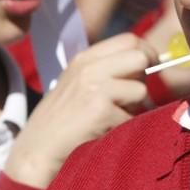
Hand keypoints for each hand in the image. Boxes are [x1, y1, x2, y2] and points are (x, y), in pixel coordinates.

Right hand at [4, 33, 156, 187]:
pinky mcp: (101, 111)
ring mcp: (95, 88)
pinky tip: (103, 131)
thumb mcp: (77, 82)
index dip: (147, 52)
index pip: (130, 40)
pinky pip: (131, 117)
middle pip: (140, 57)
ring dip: (133, 108)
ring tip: (111, 117)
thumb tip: (145, 62)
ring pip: (141, 90)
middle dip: (145, 78)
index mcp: (85, 58)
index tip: (152, 67)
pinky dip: (123, 127)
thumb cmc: (61, 119)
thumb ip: (106, 69)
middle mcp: (89, 68)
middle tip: (135, 96)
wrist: (38, 150)